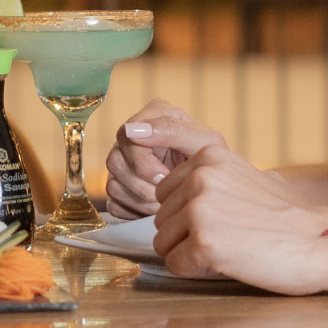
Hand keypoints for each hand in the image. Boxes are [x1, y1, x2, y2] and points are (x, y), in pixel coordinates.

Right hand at [104, 98, 208, 216]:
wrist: (215, 192)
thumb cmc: (213, 164)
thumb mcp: (205, 142)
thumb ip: (173, 130)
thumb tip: (132, 129)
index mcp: (153, 115)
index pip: (127, 136)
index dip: (143, 162)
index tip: (164, 177)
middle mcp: (132, 136)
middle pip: (115, 162)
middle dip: (142, 185)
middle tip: (166, 194)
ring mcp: (123, 162)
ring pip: (113, 185)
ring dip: (141, 200)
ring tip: (165, 201)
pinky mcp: (120, 187)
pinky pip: (113, 204)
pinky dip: (135, 211)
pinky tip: (155, 208)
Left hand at [151, 128, 327, 295]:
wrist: (324, 242)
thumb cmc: (288, 218)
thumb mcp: (246, 177)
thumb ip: (211, 178)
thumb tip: (173, 187)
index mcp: (209, 156)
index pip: (165, 192)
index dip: (188, 214)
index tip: (223, 219)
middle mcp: (200, 177)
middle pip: (161, 218)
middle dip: (187, 235)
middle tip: (229, 237)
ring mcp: (199, 209)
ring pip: (164, 242)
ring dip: (190, 253)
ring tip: (230, 249)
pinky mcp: (203, 242)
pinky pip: (176, 264)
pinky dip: (196, 270)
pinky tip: (229, 263)